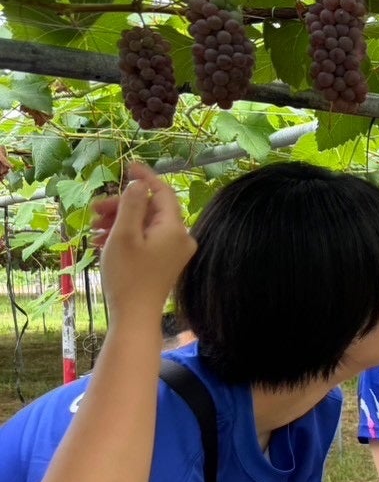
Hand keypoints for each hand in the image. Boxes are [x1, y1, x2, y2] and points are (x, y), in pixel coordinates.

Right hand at [92, 164, 195, 322]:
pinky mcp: (165, 262)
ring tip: (93, 230)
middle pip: (151, 209)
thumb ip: (132, 205)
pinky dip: (126, 237)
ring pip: (145, 225)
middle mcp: (181, 238)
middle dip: (122, 206)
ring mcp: (174, 252)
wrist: (134, 316)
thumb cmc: (127, 275)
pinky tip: (101, 242)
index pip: (163, 193)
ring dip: (119, 222)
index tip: (126, 166)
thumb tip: (139, 183)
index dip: (144, 178)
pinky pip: (146, 240)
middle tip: (94, 211)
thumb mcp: (124, 235)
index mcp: (175, 228)